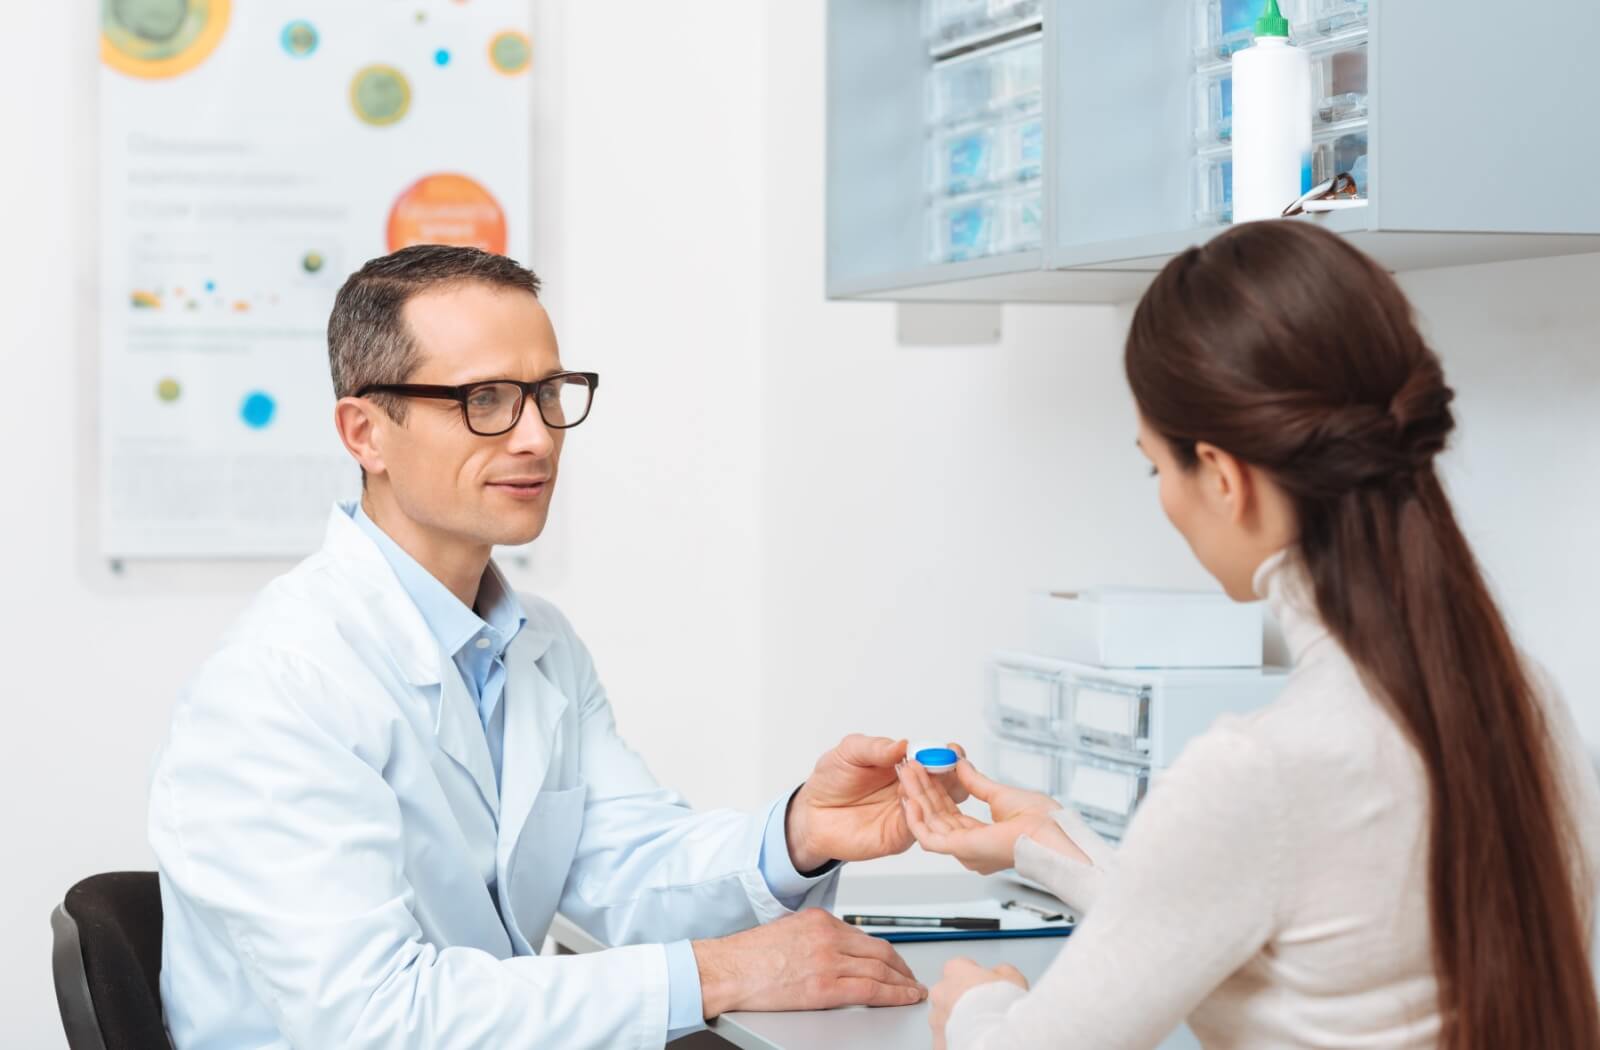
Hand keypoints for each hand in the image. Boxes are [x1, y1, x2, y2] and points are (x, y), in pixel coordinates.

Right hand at [692, 909, 926, 1016]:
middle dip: (902, 966)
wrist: (727, 970)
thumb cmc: (748, 956)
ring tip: (912, 991)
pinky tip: (903, 998)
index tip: (895, 961)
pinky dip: (894, 994)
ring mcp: (828, 960)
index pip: (864, 936)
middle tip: (912, 977)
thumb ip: (814, 937)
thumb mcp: (787, 931)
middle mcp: (828, 936)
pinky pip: (870, 989)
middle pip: (880, 950)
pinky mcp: (825, 987)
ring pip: (881, 970)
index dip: (887, 952)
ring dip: (903, 983)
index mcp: (819, 920)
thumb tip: (834, 951)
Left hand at [786, 735, 968, 870]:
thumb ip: (875, 748)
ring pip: (939, 807)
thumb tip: (902, 744)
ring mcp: (910, 812)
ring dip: (935, 793)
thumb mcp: (849, 752)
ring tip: (918, 780)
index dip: (946, 754)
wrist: (813, 814)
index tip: (949, 750)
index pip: (938, 758)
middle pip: (949, 784)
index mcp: (907, 764)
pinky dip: (919, 815)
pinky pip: (918, 827)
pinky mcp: (900, 835)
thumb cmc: (833, 779)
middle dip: (950, 774)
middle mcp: (914, 789)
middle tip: (941, 765)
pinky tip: (908, 802)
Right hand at [898, 759, 1067, 874]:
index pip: (949, 814)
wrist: (1052, 833)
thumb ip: (976, 784)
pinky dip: (915, 819)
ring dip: (916, 797)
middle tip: (909, 769)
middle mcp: (970, 849)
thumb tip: (960, 766)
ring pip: (929, 822)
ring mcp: (965, 850)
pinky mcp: (961, 848)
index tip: (924, 773)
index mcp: (982, 840)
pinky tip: (909, 799)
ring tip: (906, 774)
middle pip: (936, 817)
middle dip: (920, 791)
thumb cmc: (1042, 823)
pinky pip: (927, 837)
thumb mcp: (1001, 794)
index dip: (934, 793)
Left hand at [929, 958, 1028, 1049]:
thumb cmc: (1003, 1007)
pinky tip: (973, 1040)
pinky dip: (955, 1039)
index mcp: (956, 971)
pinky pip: (945, 1038)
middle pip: (948, 992)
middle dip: (961, 1000)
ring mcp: (936, 1018)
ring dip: (957, 1021)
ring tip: (979, 1029)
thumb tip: (999, 973)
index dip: (975, 978)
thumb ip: (1001, 971)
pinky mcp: (938, 1041)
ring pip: (945, 1017)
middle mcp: (940, 992)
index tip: (985, 988)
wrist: (995, 1038)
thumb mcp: (1013, 977)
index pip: (960, 967)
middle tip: (982, 1010)